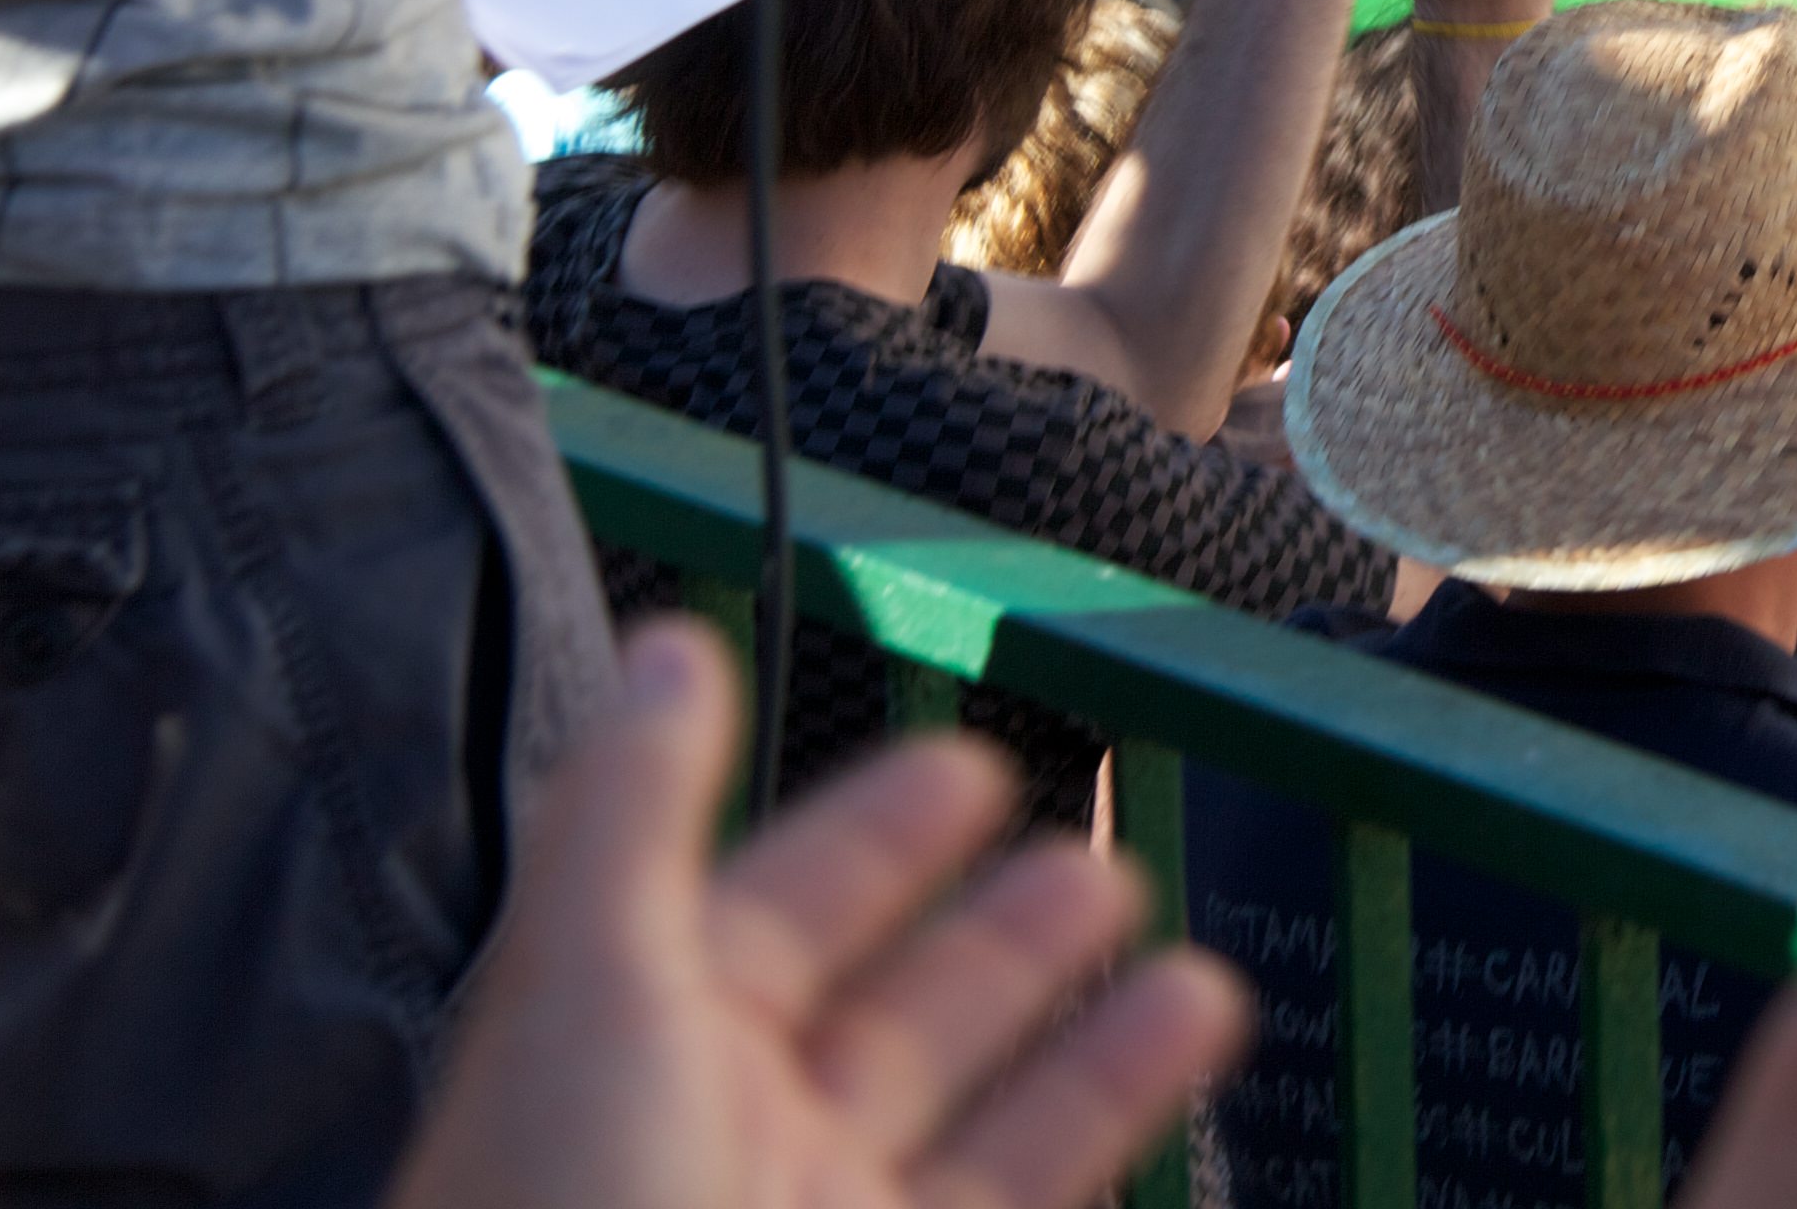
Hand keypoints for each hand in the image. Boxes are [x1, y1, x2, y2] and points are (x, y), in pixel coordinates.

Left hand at [382, 620, 1247, 1208]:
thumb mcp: (592, 986)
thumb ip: (637, 811)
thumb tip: (667, 644)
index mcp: (650, 1048)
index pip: (783, 909)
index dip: (874, 835)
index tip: (968, 764)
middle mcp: (746, 1143)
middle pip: (901, 1019)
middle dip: (1003, 936)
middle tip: (1099, 858)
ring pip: (995, 1128)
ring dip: (1098, 1052)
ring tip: (1203, 983)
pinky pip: (1031, 1202)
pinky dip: (1116, 1138)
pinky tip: (1186, 1091)